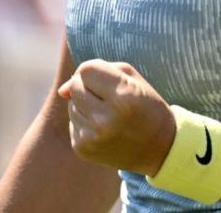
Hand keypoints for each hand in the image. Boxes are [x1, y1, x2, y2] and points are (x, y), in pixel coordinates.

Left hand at [57, 59, 176, 175]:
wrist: (159, 148)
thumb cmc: (146, 106)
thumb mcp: (132, 79)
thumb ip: (97, 70)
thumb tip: (61, 91)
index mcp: (124, 97)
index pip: (86, 70)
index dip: (92, 69)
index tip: (105, 77)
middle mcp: (106, 119)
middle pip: (75, 87)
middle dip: (87, 86)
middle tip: (107, 95)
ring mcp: (93, 137)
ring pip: (71, 105)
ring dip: (84, 104)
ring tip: (107, 112)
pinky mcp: (83, 149)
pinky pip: (72, 124)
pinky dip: (84, 122)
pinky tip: (103, 128)